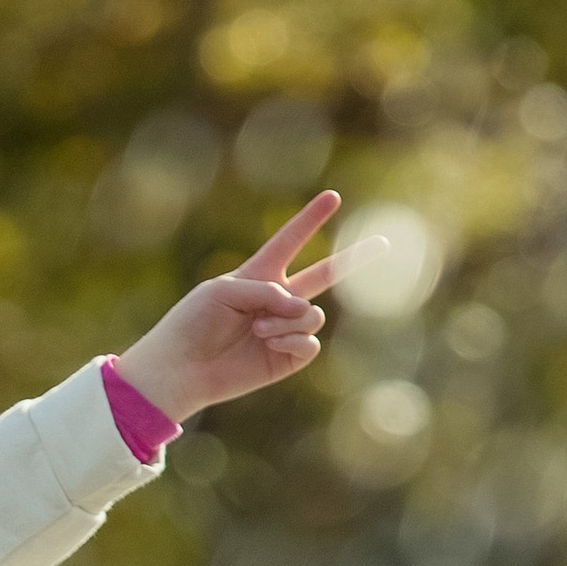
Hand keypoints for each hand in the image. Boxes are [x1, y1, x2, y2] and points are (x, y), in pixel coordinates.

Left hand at [116, 192, 365, 423]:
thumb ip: (265, 289)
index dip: (310, 220)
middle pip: (325, 275)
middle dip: (355, 259)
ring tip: (258, 328)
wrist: (181, 368)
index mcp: (258, 275)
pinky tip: (268, 341)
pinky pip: (310, 341)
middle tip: (385, 243)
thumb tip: (300, 310)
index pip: (290, 242)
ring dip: (289, 318)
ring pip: (313, 313)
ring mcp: (285, 329)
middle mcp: (277, 300)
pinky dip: (293, 338)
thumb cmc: (193, 323)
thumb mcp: (224, 291)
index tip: (332, 197)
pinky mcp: (286, 358)